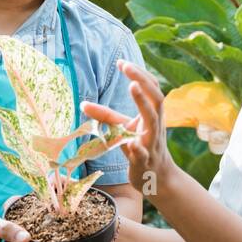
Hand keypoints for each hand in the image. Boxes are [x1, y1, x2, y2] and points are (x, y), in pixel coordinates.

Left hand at [81, 59, 178, 199]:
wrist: (158, 180)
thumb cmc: (140, 148)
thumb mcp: (123, 129)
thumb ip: (106, 116)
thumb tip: (82, 103)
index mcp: (153, 115)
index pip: (152, 88)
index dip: (139, 73)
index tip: (121, 62)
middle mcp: (156, 126)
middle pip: (156, 98)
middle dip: (143, 80)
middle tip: (126, 66)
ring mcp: (151, 144)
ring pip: (152, 121)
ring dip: (142, 103)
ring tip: (132, 86)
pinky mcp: (145, 162)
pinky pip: (143, 154)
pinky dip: (137, 147)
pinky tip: (130, 142)